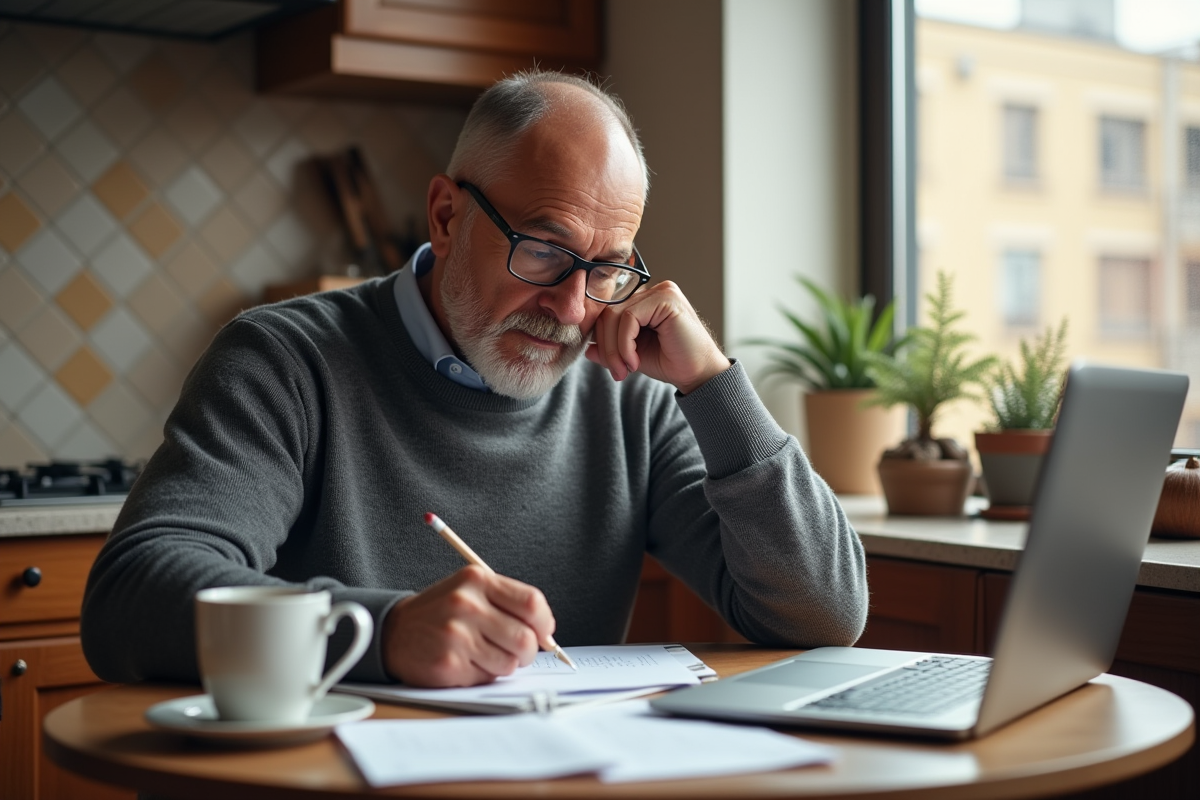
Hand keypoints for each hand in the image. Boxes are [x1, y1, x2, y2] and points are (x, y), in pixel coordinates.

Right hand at [382, 566, 556, 686]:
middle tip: (517, 651)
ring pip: (510, 663)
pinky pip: (488, 677)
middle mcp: (467, 605)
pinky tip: (467, 662)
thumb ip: (508, 603)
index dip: (544, 623)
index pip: (532, 603)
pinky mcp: (449, 663)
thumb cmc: (441, 612)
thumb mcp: (470, 591)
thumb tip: (546, 633)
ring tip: (485, 655)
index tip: (543, 633)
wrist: (393, 631)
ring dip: (504, 664)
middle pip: (525, 638)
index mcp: (477, 580)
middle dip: (528, 651)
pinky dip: (484, 675)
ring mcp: (457, 635)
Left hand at [585, 281, 730, 393]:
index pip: (609, 312)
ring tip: (624, 369)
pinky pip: (629, 318)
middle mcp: (653, 292)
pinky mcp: (666, 298)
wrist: (699, 374)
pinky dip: (625, 343)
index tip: (612, 367)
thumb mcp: (633, 356)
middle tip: (616, 372)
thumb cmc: (671, 362)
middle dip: (606, 347)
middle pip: (608, 312)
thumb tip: (587, 349)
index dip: (602, 340)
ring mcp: (661, 291)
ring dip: (614, 348)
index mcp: (645, 301)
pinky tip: (635, 361)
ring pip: (615, 315)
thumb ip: (611, 349)